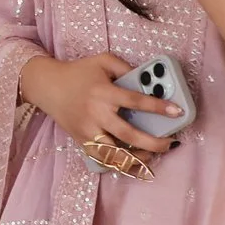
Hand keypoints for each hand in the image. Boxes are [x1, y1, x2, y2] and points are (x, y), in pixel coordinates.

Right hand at [19, 52, 185, 155]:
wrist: (47, 86)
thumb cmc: (78, 72)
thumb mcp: (102, 60)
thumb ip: (125, 67)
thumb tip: (148, 80)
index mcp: (103, 92)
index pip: (135, 101)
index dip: (158, 107)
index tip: (176, 112)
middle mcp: (95, 114)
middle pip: (128, 134)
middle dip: (153, 142)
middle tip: (170, 142)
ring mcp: (87, 130)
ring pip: (114, 154)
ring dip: (136, 159)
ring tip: (153, 156)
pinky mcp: (81, 141)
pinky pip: (102, 159)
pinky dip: (118, 164)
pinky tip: (133, 162)